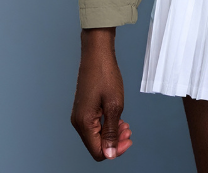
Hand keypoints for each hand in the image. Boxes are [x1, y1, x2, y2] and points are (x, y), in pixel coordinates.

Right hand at [71, 27, 132, 160]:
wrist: (97, 53)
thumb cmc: (105, 75)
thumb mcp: (114, 105)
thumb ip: (111, 132)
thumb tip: (109, 153)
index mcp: (83, 123)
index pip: (98, 151)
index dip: (115, 150)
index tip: (128, 139)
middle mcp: (78, 121)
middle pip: (97, 145)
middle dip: (115, 141)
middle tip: (129, 130)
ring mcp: (80, 114)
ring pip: (96, 135)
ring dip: (112, 133)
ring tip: (125, 124)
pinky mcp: (84, 108)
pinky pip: (95, 125)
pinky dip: (107, 124)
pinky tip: (118, 118)